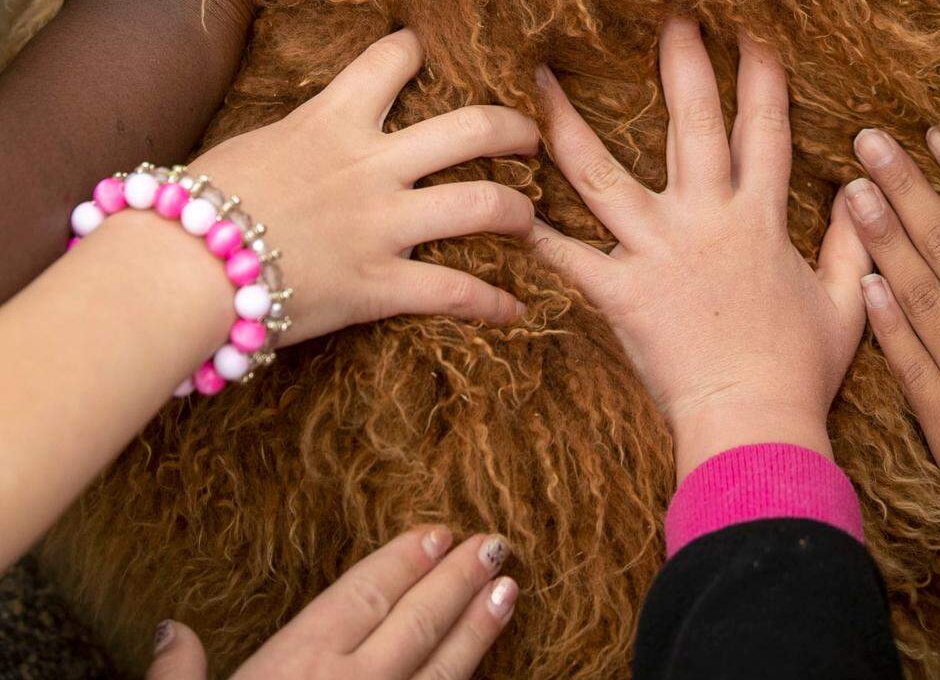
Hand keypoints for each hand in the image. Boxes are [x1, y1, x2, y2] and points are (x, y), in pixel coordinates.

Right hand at [146, 526, 516, 677]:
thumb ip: (177, 677)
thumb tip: (172, 629)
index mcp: (298, 664)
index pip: (364, 594)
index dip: (404, 561)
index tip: (440, 533)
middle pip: (415, 622)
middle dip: (458, 581)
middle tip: (495, 545)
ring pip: (441, 671)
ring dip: (478, 630)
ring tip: (510, 592)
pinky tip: (486, 673)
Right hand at [201, 29, 537, 342]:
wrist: (177, 269)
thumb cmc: (195, 207)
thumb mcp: (254, 146)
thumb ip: (301, 137)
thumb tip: (307, 136)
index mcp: (332, 121)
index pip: (393, 58)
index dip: (420, 48)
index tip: (437, 51)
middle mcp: (369, 166)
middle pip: (469, 127)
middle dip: (512, 127)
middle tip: (530, 135)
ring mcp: (379, 226)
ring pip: (481, 204)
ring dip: (518, 209)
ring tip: (531, 214)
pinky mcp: (377, 285)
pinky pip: (454, 292)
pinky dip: (493, 302)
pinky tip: (516, 308)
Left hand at [529, 16, 869, 477]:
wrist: (753, 428)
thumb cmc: (799, 372)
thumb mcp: (845, 304)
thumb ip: (849, 245)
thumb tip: (863, 197)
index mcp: (759, 218)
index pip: (766, 128)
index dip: (762, 73)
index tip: (753, 25)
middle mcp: (705, 219)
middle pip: (691, 124)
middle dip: (681, 62)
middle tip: (668, 12)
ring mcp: (656, 251)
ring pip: (601, 174)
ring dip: (567, 123)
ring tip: (540, 77)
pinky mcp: (618, 291)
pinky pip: (568, 255)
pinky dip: (535, 230)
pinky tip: (505, 199)